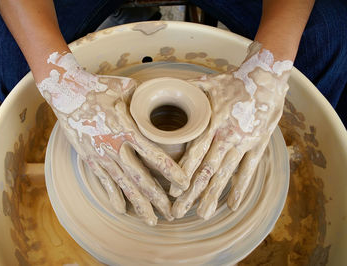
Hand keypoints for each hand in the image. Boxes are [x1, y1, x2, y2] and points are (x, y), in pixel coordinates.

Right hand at [37, 52, 187, 225]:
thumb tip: (162, 99)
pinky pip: (104, 182)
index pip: (155, 156)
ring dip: (139, 205)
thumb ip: (144, 100)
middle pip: (141, 179)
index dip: (172, 172)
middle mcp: (116, 147)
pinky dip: (113, 196)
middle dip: (158, 198)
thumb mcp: (127, 89)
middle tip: (172, 214)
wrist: (67, 92)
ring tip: (151, 220)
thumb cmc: (99, 88)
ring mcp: (102, 156)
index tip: (184, 184)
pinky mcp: (90, 159)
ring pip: (124, 186)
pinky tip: (121, 210)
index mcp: (128, 130)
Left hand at [172, 42, 292, 219]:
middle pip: (206, 170)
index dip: (183, 173)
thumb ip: (188, 91)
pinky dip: (240, 188)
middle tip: (179, 212)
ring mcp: (243, 143)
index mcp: (212, 124)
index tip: (173, 192)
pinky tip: (232, 206)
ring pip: (225, 174)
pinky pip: (248, 170)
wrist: (267, 78)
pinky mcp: (258, 145)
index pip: (194, 153)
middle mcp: (226, 137)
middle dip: (191, 193)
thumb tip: (167, 90)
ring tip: (202, 215)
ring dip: (212, 196)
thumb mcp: (208, 83)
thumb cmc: (234, 81)